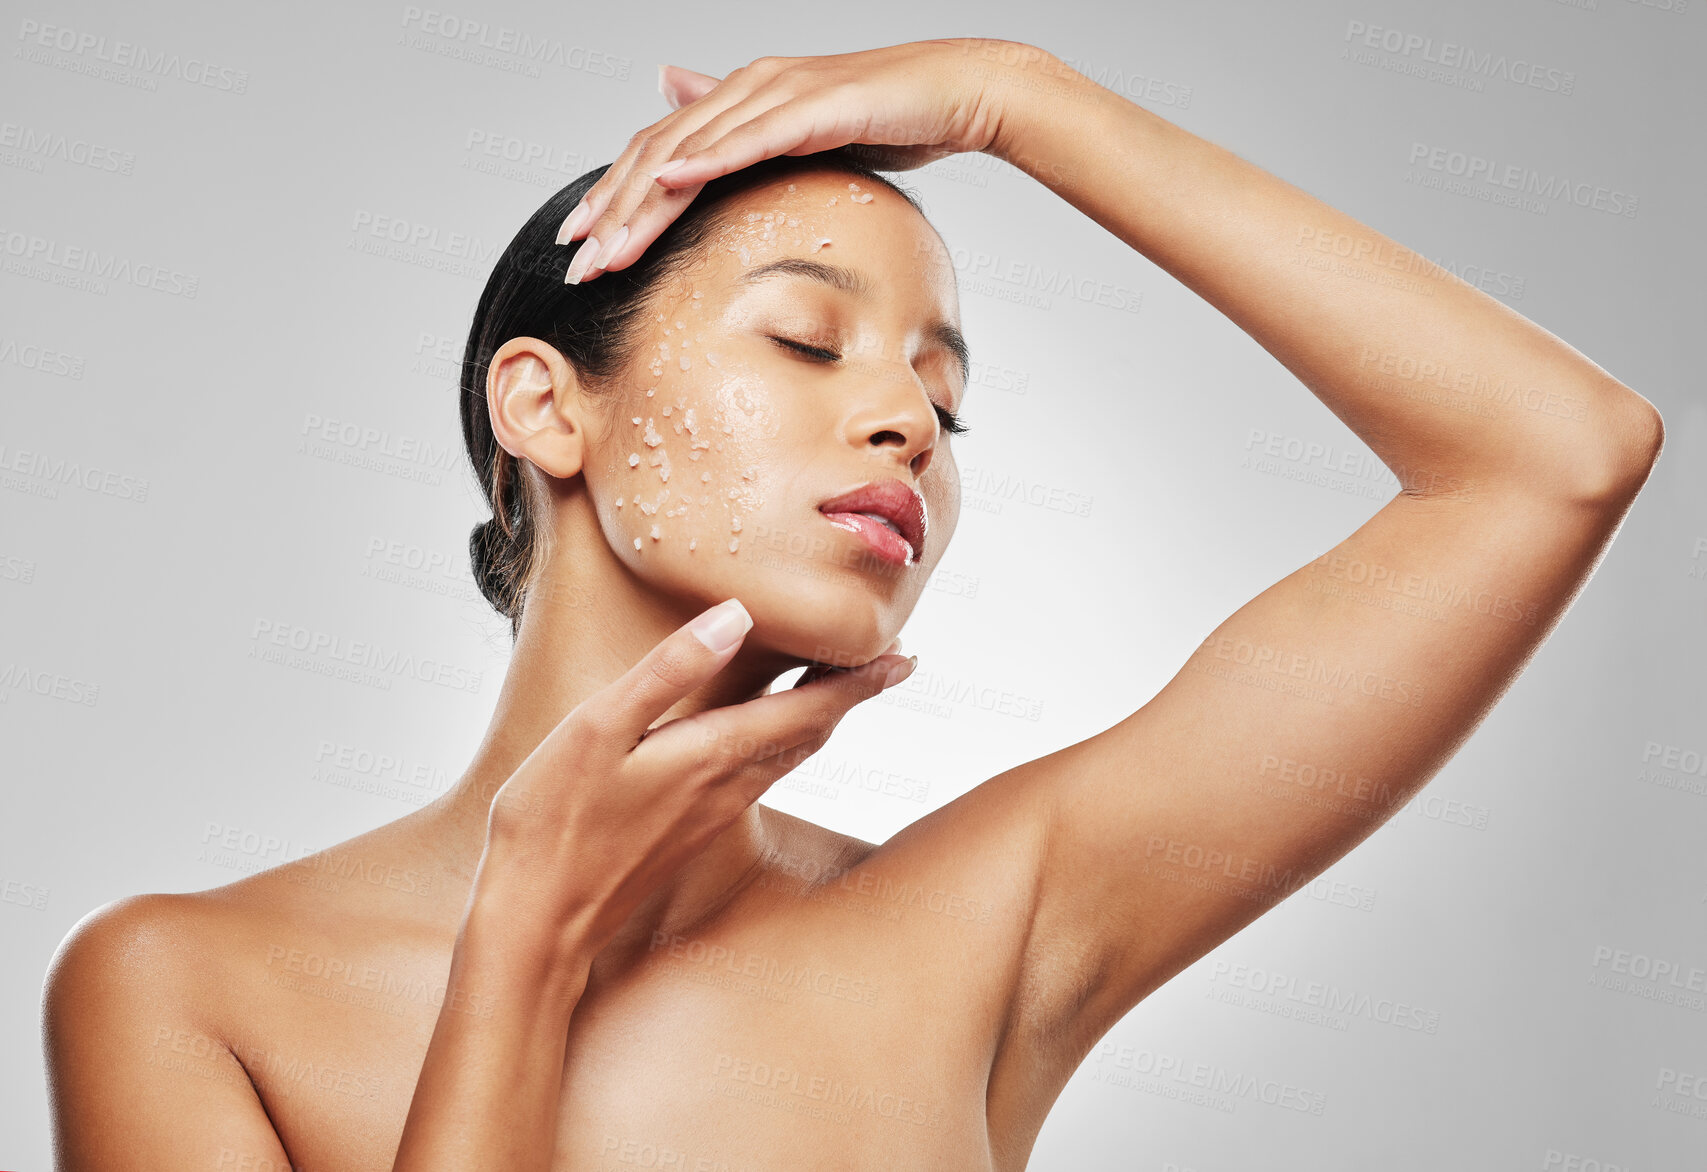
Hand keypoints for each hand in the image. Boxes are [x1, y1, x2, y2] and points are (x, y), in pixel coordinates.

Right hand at [475, 598, 913, 957]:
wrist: (537, 927)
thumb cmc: (553, 823)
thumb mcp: (599, 728)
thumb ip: (669, 671)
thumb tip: (737, 617)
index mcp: (711, 755)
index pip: (807, 709)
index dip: (859, 681)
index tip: (904, 658)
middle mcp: (724, 788)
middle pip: (810, 735)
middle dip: (852, 697)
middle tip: (893, 666)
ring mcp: (709, 817)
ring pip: (787, 762)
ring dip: (821, 723)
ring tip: (840, 694)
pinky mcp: (690, 836)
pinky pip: (758, 781)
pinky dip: (783, 750)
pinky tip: (768, 745)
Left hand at [557, 38, 1024, 282]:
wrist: (956, 93)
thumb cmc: (886, 118)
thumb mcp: (800, 130)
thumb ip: (740, 127)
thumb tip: (673, 88)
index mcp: (740, 99)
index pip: (659, 152)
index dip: (614, 195)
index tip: (578, 243)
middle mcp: (748, 88)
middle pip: (660, 153)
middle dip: (613, 209)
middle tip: (577, 261)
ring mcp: (779, 94)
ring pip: (694, 150)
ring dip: (647, 201)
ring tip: (611, 244)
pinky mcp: (816, 107)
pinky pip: (754, 137)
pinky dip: (712, 160)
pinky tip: (678, 184)